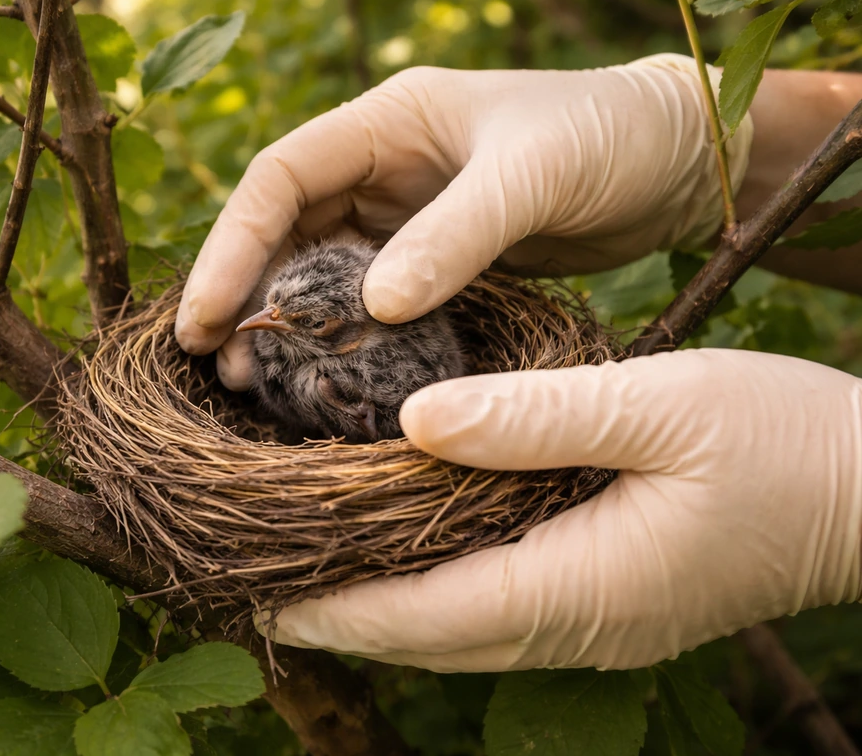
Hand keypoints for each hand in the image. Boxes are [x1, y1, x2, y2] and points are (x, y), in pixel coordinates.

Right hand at [175, 54, 754, 389]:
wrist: (675, 162)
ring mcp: (408, 220)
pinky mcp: (437, 265)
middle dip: (245, 295)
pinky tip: (327, 382)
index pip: (280, 178)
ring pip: (321, 274)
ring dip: (287, 326)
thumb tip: (374, 309)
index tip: (206, 316)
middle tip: (219, 365)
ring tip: (255, 385)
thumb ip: (454, 236)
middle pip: (284, 231)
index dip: (233, 245)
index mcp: (387, 121)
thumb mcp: (530, 175)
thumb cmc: (608, 137)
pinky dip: (344, 342)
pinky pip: (370, 306)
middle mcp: (382, 168)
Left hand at [259, 349, 861, 671]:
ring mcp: (594, 625)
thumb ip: (534, 417)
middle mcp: (575, 627)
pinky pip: (496, 612)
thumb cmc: (784, 444)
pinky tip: (413, 548)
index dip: (335, 606)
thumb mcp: (661, 407)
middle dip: (345, 615)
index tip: (262, 588)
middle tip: (269, 573)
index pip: (421, 616)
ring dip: (386, 608)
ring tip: (320, 563)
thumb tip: (416, 421)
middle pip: (428, 639)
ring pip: (459, 633)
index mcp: (578, 586)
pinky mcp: (609, 604)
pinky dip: (437, 590)